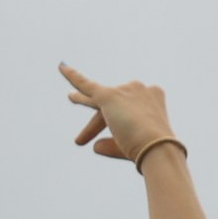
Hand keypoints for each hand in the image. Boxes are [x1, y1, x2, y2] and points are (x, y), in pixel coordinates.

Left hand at [60, 64, 177, 163]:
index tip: (118, 137)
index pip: (128, 108)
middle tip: (81, 139)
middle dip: (100, 122)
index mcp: (153, 97)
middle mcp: (141, 89)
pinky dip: (73, 76)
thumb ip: (112, 145)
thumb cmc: (148, 151)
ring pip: (98, 103)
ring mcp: (125, 91)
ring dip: (87, 115)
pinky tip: (61, 67)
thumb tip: (96, 146)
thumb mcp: (129, 148)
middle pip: (114, 106)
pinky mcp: (108, 96)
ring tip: (71, 100)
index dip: (117, 125)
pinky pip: (86, 85)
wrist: (156, 146)